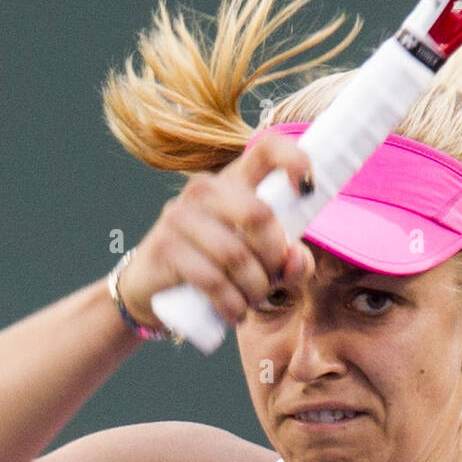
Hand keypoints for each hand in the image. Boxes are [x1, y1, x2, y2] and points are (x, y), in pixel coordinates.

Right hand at [118, 132, 315, 332]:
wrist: (151, 291)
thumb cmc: (217, 268)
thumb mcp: (259, 262)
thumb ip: (289, 260)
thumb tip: (296, 261)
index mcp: (234, 182)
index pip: (266, 148)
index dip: (294, 160)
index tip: (309, 189)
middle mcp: (204, 190)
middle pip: (258, 213)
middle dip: (273, 256)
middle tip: (271, 280)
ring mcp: (179, 215)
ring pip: (235, 254)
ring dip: (253, 288)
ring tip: (250, 300)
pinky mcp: (163, 247)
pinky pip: (212, 279)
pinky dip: (232, 303)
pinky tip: (234, 312)